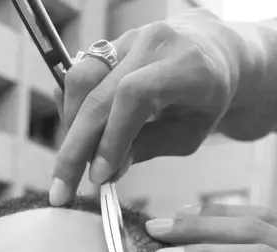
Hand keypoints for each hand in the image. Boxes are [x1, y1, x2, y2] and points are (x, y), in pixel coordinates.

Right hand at [51, 9, 246, 204]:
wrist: (213, 53)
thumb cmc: (206, 101)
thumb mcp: (190, 134)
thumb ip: (149, 148)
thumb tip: (105, 171)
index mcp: (185, 66)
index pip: (134, 97)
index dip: (112, 138)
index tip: (98, 176)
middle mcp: (153, 43)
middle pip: (98, 92)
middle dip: (75, 146)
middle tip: (62, 188)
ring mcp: (128, 38)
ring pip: (80, 78)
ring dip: (69, 126)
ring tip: (73, 163)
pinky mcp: (112, 44)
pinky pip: (80, 74)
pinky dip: (72, 109)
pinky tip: (75, 136)